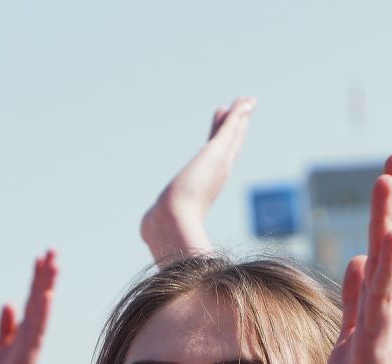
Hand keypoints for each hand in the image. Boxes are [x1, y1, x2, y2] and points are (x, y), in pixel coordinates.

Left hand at [0, 251, 57, 363]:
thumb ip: (6, 326)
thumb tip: (9, 303)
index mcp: (25, 334)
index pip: (33, 301)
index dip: (38, 279)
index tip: (42, 256)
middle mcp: (32, 337)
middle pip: (41, 301)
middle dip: (46, 276)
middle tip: (52, 251)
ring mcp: (31, 347)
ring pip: (41, 312)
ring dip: (47, 288)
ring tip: (53, 265)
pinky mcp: (26, 358)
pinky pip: (37, 332)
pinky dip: (43, 314)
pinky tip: (46, 296)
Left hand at [141, 97, 254, 262]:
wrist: (174, 222)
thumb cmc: (166, 228)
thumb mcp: (158, 223)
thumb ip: (153, 225)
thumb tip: (144, 232)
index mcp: (204, 190)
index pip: (216, 165)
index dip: (221, 150)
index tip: (223, 136)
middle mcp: (216, 176)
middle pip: (229, 148)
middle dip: (236, 131)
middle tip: (242, 114)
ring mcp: (219, 163)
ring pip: (233, 136)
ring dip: (240, 118)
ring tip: (247, 102)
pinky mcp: (217, 151)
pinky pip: (230, 127)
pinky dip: (239, 114)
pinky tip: (245, 102)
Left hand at [323, 155, 391, 363]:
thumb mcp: (349, 339)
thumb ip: (356, 299)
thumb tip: (358, 259)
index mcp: (380, 308)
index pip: (382, 248)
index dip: (385, 209)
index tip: (389, 170)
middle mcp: (390, 309)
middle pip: (391, 243)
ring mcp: (387, 324)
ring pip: (389, 260)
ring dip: (389, 216)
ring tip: (390, 175)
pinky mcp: (378, 342)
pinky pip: (384, 297)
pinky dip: (388, 264)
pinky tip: (390, 234)